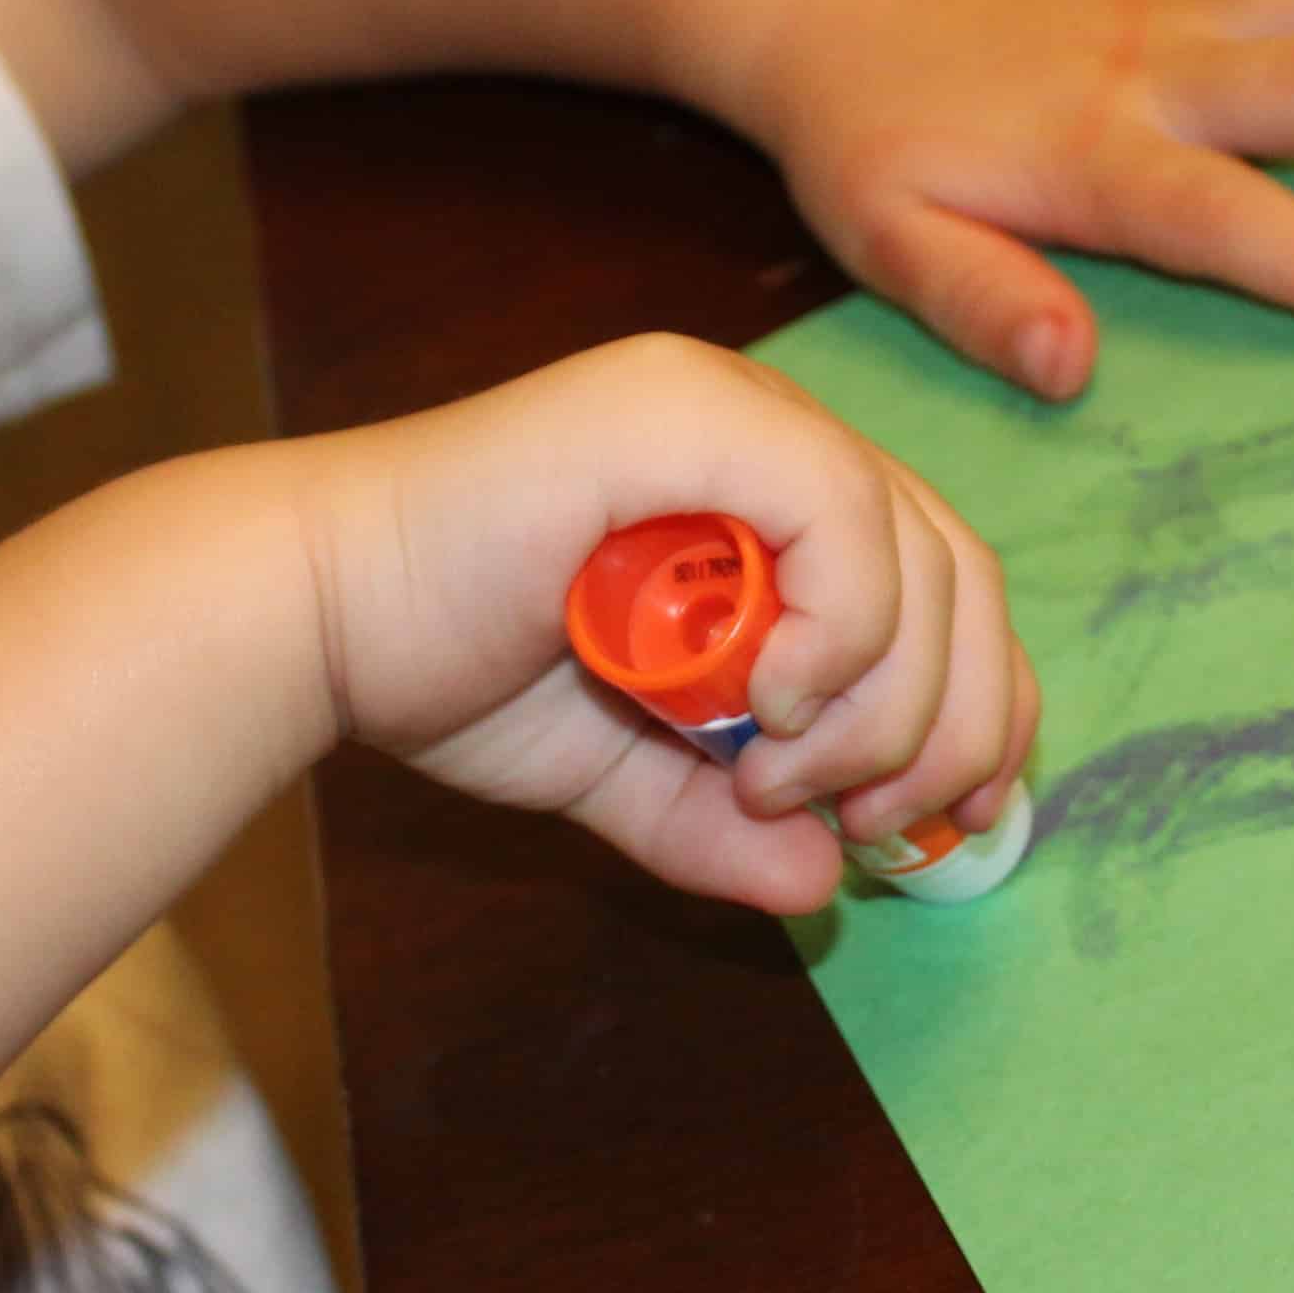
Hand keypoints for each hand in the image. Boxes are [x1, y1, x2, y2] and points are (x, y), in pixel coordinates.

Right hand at [281, 336, 1033, 914]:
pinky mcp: (688, 412)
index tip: (952, 823)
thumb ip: (721, 823)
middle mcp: (765, 429)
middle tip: (879, 823)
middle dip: (955, 722)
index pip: (940, 585)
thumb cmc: (448, 670)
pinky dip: (839, 630)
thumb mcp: (622, 774)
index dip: (978, 706)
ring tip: (782, 783)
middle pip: (958, 570)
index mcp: (765, 493)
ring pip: (917, 552)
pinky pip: (841, 514)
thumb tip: (825, 885)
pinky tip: (766, 710)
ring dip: (883, 704)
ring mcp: (729, 407)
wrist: (315, 617)